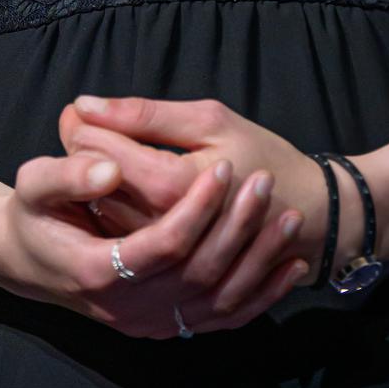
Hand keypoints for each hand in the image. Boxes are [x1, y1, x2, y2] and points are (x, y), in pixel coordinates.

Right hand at [0, 143, 310, 339]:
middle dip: (237, 227)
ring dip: (258, 261)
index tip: (222, 169)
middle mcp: (127, 307)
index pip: (162, 244)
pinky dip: (262, 295)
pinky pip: (224, 318)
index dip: (196, 209)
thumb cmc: (31, 216)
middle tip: (265, 183)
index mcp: (97, 271)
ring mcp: (150, 322)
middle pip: (198, 272)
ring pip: (218, 299)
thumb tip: (110, 168)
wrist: (28, 262)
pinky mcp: (167, 325)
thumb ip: (67, 174)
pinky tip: (289, 266)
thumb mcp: (32, 185)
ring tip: (287, 217)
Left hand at [60, 94, 361, 286]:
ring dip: (97, 196)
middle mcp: (160, 230)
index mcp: (169, 184)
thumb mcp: (210, 120)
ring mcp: (165, 264)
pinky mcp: (173, 282)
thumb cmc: (262, 156)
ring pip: (105, 225)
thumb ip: (144, 114)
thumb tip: (82, 105)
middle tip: (87, 136)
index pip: (98, 153)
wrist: (310, 216)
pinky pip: (123, 250)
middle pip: (94, 192)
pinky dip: (116, 227)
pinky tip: (124, 209)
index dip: (79, 128)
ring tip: (106, 170)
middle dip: (85, 159)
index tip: (78, 113)